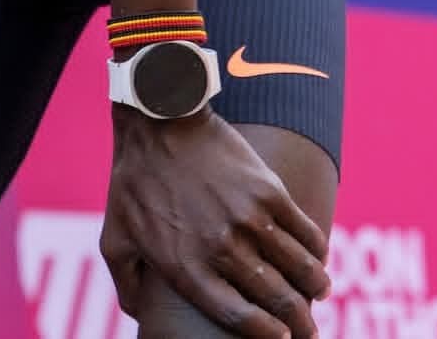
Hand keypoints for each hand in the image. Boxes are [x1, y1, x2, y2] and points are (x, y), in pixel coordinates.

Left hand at [100, 108, 330, 338]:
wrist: (158, 120)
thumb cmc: (134, 180)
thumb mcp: (115, 238)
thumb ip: (128, 284)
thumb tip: (142, 318)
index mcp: (187, 268)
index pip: (238, 317)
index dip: (266, 332)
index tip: (281, 337)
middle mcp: (222, 249)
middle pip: (275, 298)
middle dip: (298, 321)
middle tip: (308, 329)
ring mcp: (248, 218)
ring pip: (297, 267)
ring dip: (315, 286)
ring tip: (321, 293)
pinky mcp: (267, 189)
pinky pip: (303, 230)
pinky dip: (316, 249)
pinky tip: (318, 256)